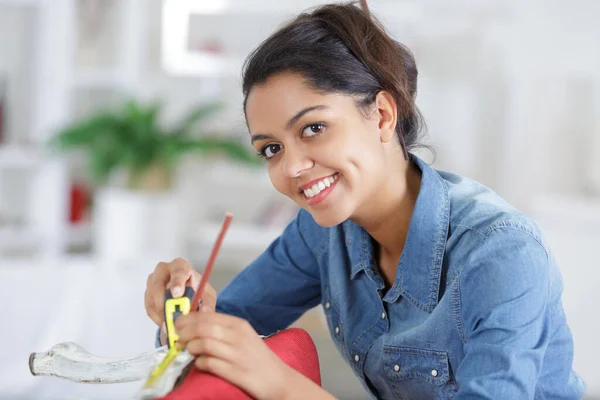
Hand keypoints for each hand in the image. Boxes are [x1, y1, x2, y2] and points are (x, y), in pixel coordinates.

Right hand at [144, 257, 216, 336]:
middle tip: (171, 315)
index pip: (177, 270)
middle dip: (164, 301)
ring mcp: (153, 281)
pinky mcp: (147, 294)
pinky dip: (158, 317)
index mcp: (180, 266)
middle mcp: (163, 270)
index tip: (177, 294)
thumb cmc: (196, 290)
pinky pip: (149, 307)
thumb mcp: (207, 295)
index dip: (176, 282)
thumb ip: (208, 302)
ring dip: (161, 312)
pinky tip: (167, 321)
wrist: (186, 294)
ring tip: (172, 322)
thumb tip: (205, 311)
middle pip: (158, 283)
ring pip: (152, 298)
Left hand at [175, 312, 291, 399]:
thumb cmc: (258, 357)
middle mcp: (238, 336)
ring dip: (191, 347)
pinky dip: (200, 363)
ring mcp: (237, 354)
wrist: (278, 379)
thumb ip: (223, 329)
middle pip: (203, 328)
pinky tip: (200, 364)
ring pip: (204, 344)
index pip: (208, 316)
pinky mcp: (235, 372)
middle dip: (185, 332)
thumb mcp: (244, 336)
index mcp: (239, 325)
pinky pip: (209, 364)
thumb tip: (195, 326)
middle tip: (178, 338)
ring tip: (189, 351)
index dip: (189, 319)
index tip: (177, 324)